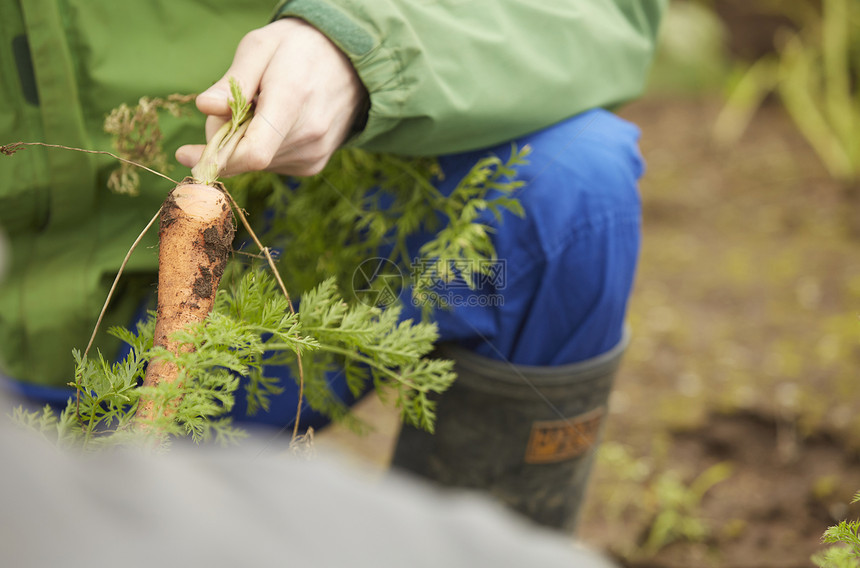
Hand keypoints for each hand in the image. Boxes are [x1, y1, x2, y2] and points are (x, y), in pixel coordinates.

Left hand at [176, 18, 366, 176]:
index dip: (214, 159)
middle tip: (228, 110)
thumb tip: (205, 108)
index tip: (184, 153)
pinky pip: (273, 165)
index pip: (252, 152)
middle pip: (247, 158)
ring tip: (260, 110)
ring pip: (258, 163)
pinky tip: (275, 123)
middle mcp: (308, 134)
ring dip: (244, 143)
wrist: (351, 62)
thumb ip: (232, 80)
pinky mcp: (315, 164)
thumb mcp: (261, 47)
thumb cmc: (298, 48)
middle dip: (225, 140)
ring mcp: (314, 153)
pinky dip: (263, 148)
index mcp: (292, 100)